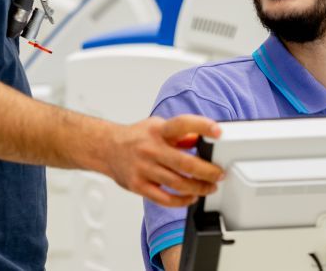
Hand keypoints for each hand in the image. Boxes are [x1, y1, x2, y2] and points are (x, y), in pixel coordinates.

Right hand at [102, 115, 223, 206]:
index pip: (182, 125)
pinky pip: (164, 199)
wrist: (106, 149)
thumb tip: (200, 138)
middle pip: (184, 163)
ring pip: (177, 183)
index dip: (201, 126)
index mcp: (158, 131)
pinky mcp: (138, 185)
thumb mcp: (157, 126)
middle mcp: (150, 149)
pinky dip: (181, 201)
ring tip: (209, 187)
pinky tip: (191, 198)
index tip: (218, 131)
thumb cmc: (136, 138)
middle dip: (207, 171)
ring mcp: (143, 168)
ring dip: (198, 188)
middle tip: (219, 174)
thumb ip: (179, 133)